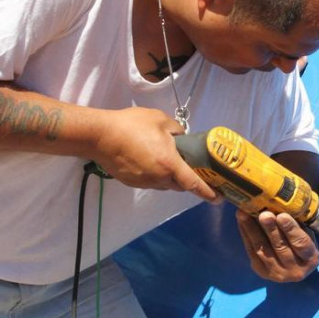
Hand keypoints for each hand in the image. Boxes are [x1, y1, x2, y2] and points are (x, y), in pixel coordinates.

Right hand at [91, 107, 214, 199]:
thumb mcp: (160, 120)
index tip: (218, 198)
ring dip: (169, 176)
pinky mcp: (132, 182)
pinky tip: (149, 159)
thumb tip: (182, 138)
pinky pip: (150, 181)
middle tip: (192, 168)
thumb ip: (177, 130)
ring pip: (164, 184)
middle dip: (187, 179)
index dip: (207, 192)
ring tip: (166, 159)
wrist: (100, 136)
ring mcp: (144, 182)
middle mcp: (158, 178)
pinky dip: (155, 174)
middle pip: (179, 185)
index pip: (193, 183)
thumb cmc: (131, 125)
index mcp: (169, 164)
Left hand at [236, 210, 318, 281]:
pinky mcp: (261, 272)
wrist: (294, 266)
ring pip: (263, 250)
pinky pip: (251, 252)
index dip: (290, 229)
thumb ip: (298, 223)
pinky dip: (245, 235)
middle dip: (270, 229)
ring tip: (245, 214)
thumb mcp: (307, 234)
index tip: (282, 215)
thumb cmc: (302, 243)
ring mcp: (276, 273)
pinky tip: (241, 221)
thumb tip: (282, 203)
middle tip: (263, 214)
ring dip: (252, 230)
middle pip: (280, 247)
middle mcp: (295, 270)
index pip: (301, 243)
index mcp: (310, 258)